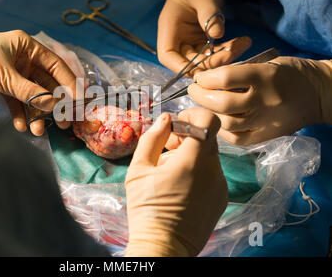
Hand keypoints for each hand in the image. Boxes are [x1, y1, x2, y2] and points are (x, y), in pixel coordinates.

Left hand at [0, 30, 77, 135]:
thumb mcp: (2, 75)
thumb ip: (29, 91)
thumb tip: (54, 106)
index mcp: (27, 46)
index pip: (56, 65)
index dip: (69, 83)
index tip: (78, 102)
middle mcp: (24, 58)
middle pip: (47, 83)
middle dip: (54, 104)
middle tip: (63, 124)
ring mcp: (14, 73)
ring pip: (33, 95)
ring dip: (36, 113)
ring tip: (37, 130)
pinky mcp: (2, 85)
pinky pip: (17, 100)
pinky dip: (20, 113)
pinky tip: (20, 126)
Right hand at [125, 108, 226, 255]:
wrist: (164, 246)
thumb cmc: (146, 208)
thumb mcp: (139, 169)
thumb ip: (152, 138)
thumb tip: (164, 119)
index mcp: (193, 159)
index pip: (209, 120)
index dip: (192, 114)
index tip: (177, 123)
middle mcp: (213, 170)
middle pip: (206, 138)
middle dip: (186, 136)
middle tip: (166, 149)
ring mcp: (220, 185)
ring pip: (208, 156)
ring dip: (191, 155)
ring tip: (170, 172)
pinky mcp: (221, 198)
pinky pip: (212, 174)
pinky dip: (198, 172)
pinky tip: (180, 187)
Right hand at [158, 0, 250, 74]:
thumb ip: (209, 13)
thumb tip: (217, 34)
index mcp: (169, 28)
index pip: (168, 56)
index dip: (181, 67)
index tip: (201, 70)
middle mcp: (177, 38)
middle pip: (189, 61)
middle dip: (211, 62)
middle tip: (232, 52)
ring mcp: (190, 40)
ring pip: (204, 60)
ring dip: (223, 57)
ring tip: (243, 44)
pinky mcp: (203, 40)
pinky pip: (214, 52)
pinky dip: (227, 50)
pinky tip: (242, 42)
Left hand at [188, 56, 331, 144]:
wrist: (318, 94)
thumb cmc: (289, 73)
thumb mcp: (265, 63)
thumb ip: (238, 72)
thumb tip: (207, 79)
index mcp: (265, 77)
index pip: (225, 78)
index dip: (205, 78)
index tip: (199, 77)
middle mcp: (264, 101)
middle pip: (221, 103)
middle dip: (200, 95)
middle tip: (194, 90)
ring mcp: (264, 122)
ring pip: (226, 123)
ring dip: (208, 113)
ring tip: (204, 105)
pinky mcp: (265, 137)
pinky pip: (235, 138)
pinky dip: (221, 129)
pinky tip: (218, 119)